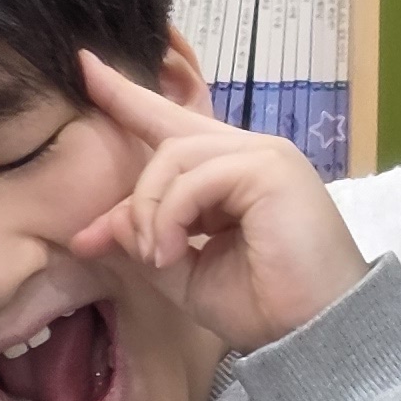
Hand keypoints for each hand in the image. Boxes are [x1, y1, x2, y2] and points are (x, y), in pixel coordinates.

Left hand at [68, 51, 369, 354]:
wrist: (315, 332)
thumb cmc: (263, 304)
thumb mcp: (183, 271)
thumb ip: (144, 240)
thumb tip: (94, 228)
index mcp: (232, 173)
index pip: (173, 124)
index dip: (128, 97)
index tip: (85, 68)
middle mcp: (249, 153)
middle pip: (167, 132)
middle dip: (125, 173)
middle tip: (90, 231)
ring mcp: (262, 155)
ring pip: (173, 157)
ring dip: (150, 211)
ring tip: (157, 257)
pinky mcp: (268, 168)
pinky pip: (195, 178)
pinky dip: (172, 216)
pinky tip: (172, 252)